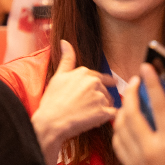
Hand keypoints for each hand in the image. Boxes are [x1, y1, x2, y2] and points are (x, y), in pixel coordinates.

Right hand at [31, 41, 117, 164]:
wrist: (50, 122)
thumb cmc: (52, 101)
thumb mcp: (58, 76)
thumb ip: (66, 59)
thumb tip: (65, 41)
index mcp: (85, 72)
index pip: (98, 78)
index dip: (94, 88)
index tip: (89, 95)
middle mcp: (95, 82)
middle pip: (105, 90)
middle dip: (98, 99)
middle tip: (83, 108)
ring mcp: (100, 97)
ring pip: (109, 102)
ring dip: (102, 108)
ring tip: (86, 115)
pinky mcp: (105, 112)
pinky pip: (113, 114)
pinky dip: (106, 118)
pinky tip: (93, 121)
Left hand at [112, 63, 164, 164]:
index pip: (158, 106)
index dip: (151, 84)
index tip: (146, 68)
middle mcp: (149, 150)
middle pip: (132, 113)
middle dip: (131, 94)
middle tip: (135, 82)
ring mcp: (136, 160)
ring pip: (120, 127)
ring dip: (122, 110)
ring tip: (130, 100)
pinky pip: (117, 143)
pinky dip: (118, 129)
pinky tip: (125, 123)